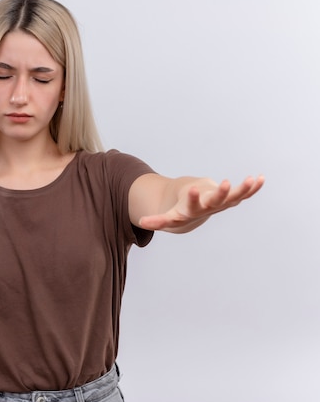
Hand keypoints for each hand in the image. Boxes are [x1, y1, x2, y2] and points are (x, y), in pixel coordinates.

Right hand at [138, 175, 264, 231]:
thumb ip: (158, 220)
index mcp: (193, 210)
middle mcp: (209, 208)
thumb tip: (140, 223)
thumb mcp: (171, 215)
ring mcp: (222, 204)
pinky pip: (245, 194)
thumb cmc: (182, 211)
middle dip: (221, 192)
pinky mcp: (232, 199)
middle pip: (216, 201)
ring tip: (250, 179)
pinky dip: (253, 188)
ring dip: (243, 189)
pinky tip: (261, 178)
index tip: (192, 189)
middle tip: (226, 183)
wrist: (196, 214)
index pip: (192, 205)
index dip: (192, 198)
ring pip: (235, 197)